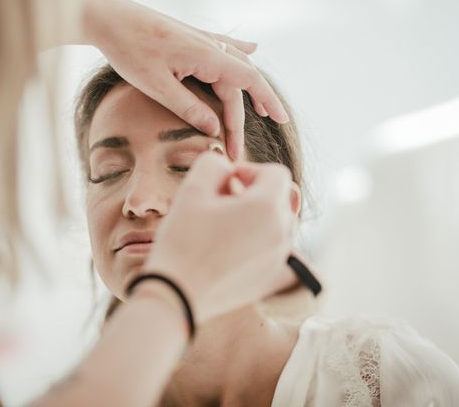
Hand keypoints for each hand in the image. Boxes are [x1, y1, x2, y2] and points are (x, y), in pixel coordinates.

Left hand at [78, 0, 289, 159]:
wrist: (107, 16)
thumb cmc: (128, 51)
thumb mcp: (157, 86)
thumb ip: (188, 108)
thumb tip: (216, 128)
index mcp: (206, 55)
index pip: (249, 81)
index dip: (267, 102)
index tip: (281, 122)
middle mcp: (209, 45)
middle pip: (237, 83)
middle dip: (242, 118)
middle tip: (237, 150)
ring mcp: (200, 38)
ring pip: (231, 68)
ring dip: (245, 91)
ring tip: (261, 111)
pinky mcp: (189, 36)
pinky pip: (222, 46)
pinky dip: (239, 52)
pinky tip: (253, 47)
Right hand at [143, 152, 295, 323]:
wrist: (176, 293)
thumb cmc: (182, 239)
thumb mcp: (192, 189)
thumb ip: (214, 164)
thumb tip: (228, 169)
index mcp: (267, 207)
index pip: (276, 172)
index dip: (250, 170)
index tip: (224, 182)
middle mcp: (282, 232)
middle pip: (282, 196)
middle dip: (256, 191)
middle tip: (223, 200)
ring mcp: (280, 258)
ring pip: (281, 222)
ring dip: (259, 215)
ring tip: (225, 223)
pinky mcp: (272, 278)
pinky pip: (279, 249)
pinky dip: (263, 240)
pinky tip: (236, 245)